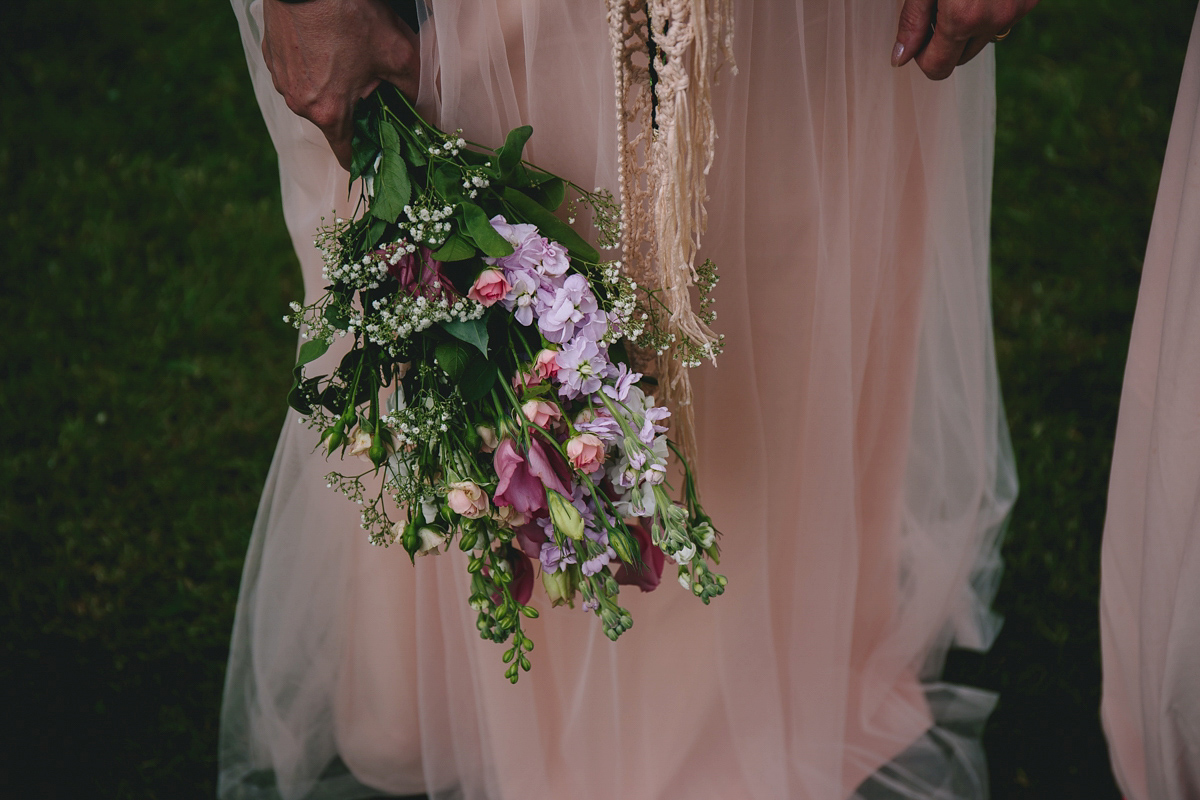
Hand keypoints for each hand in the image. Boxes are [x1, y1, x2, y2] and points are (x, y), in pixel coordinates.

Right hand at [262, 0, 419, 168]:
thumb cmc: (351, 13)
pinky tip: (329, 43)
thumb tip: (423, 113)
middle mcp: (298, 102)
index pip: (346, 155)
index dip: (367, 156)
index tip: (380, 151)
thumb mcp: (397, 54)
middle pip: (333, 121)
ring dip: (333, 86)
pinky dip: (314, 67)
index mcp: (328, 112)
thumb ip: (414, 92)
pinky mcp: (270, 55)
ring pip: (314, 96)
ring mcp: (280, 78)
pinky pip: (297, 73)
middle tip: (375, 85)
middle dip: (355, 109)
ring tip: (351, 57)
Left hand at [891, 0, 1037, 80]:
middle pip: (960, 58)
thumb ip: (912, 22)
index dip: (922, 57)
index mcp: (963, 17)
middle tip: (939, 9)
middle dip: (945, 43)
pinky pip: (1003, 20)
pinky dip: (991, 11)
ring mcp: (1017, 10)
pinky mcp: (1031, 0)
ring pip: (983, 40)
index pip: (937, 68)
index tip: (918, 37)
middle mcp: (994, 19)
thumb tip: (899, 59)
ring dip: (969, 28)